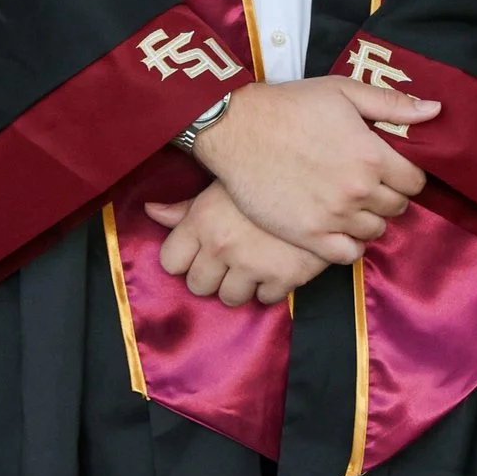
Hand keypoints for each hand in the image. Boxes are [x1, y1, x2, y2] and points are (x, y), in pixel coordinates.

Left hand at [142, 181, 327, 305]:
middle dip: (211, 275)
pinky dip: (271, 287)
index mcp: (203, 220)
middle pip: (197, 286)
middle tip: (229, 259)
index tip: (199, 253)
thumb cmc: (268, 177)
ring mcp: (253, 264)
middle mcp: (222, 245)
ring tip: (253, 263)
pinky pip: (265, 298)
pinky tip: (277, 264)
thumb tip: (150, 211)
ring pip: (229, 298)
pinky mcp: (284, 277)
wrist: (326, 179)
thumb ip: (185, 207)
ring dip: (240, 285)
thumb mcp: (222, 186)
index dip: (184, 259)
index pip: (170, 262)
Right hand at [183, 71, 438, 264]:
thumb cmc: (290, 105)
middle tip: (368, 184)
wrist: (237, 128)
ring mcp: (333, 217)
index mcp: (373, 155)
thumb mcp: (343, 92)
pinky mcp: (308, 235)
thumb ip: (392, 104)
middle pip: (397, 208)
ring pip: (375, 232)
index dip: (406, 175)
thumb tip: (435, 111)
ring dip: (369, 219)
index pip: (415, 181)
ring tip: (351, 204)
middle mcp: (358, 191)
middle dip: (388, 196)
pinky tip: (339, 228)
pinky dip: (349, 245)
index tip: (390, 169)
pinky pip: (347, 254)